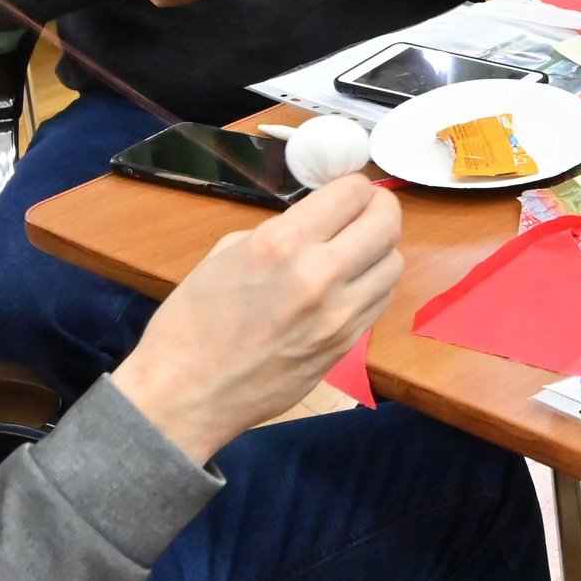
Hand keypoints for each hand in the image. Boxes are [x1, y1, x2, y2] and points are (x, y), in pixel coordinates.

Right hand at [108, 173, 403, 465]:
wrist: (186, 395)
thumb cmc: (192, 322)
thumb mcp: (227, 253)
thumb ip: (280, 231)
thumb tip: (317, 223)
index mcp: (284, 243)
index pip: (353, 192)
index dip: (352, 185)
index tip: (344, 190)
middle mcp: (322, 275)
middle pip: (387, 221)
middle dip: (378, 207)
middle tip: (363, 210)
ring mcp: (340, 315)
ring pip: (394, 262)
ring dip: (379, 249)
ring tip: (356, 251)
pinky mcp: (347, 345)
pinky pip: (381, 300)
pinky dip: (373, 285)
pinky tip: (350, 285)